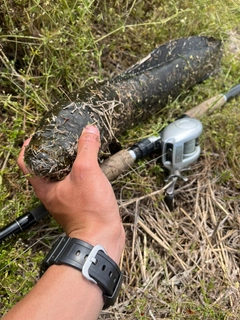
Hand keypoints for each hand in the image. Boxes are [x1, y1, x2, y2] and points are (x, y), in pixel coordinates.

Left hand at [17, 125, 124, 262]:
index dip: (31, 145)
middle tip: (64, 136)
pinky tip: (91, 162)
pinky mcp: (78, 201)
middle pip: (45, 165)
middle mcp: (51, 191)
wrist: (102, 237)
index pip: (26, 161)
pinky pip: (75, 180)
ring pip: (62, 172)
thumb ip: (87, 148)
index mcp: (44, 186)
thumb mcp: (87, 172)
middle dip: (53, 149)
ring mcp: (64, 197)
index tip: (42, 133)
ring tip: (79, 145)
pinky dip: (80, 169)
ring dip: (68, 158)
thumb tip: (89, 130)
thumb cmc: (89, 211)